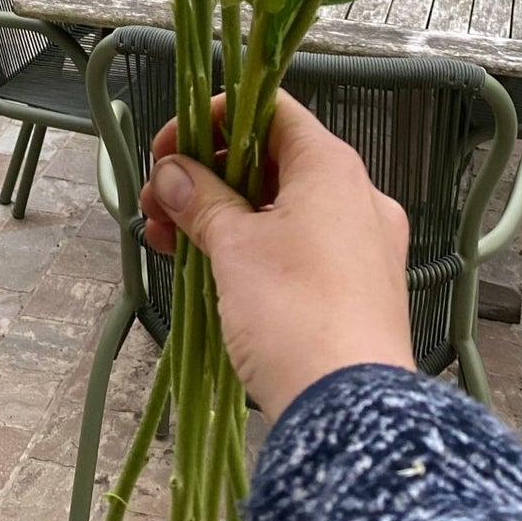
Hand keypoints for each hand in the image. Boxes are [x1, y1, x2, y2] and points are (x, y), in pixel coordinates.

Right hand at [138, 90, 414, 421]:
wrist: (350, 410)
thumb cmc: (295, 315)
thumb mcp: (233, 247)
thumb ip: (200, 198)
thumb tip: (174, 172)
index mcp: (331, 166)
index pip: (270, 110)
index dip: (213, 119)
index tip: (170, 147)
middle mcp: (356, 195)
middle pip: (271, 160)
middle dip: (207, 176)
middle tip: (158, 201)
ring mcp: (362, 244)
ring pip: (281, 208)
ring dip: (223, 215)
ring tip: (169, 240)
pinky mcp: (359, 288)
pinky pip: (300, 247)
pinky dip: (255, 248)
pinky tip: (210, 269)